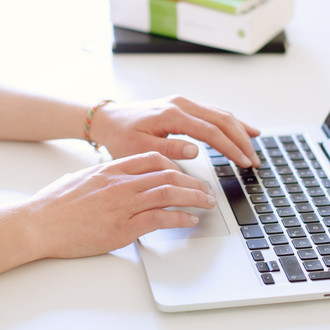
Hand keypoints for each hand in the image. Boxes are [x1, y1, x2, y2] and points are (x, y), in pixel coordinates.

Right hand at [24, 152, 214, 260]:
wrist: (38, 223)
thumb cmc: (57, 202)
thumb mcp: (85, 178)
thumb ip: (108, 176)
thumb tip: (125, 179)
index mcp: (113, 169)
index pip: (153, 158)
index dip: (175, 165)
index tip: (184, 173)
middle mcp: (122, 183)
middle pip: (168, 176)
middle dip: (192, 182)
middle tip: (206, 189)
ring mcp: (123, 204)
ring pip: (169, 194)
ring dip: (194, 198)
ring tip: (207, 202)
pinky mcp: (123, 228)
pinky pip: (160, 218)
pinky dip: (179, 218)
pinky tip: (189, 220)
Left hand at [90, 95, 260, 167]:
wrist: (109, 120)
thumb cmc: (121, 135)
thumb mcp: (139, 148)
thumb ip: (168, 149)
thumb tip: (196, 150)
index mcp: (172, 115)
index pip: (211, 132)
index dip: (231, 148)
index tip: (244, 162)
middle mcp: (181, 104)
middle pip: (222, 120)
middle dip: (241, 140)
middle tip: (254, 159)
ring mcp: (183, 103)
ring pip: (220, 113)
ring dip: (239, 130)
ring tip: (254, 144)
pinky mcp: (182, 106)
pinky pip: (212, 112)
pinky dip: (229, 122)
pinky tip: (240, 128)